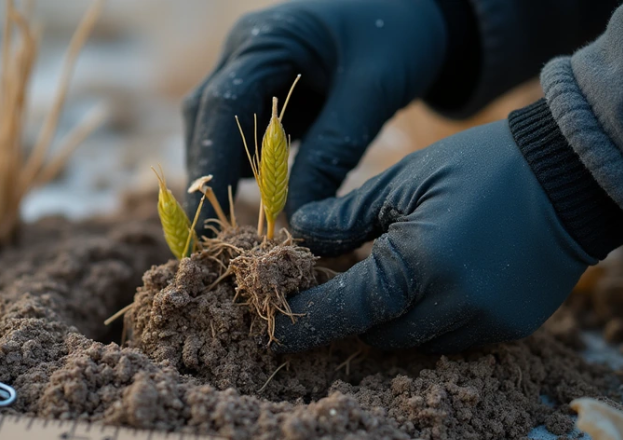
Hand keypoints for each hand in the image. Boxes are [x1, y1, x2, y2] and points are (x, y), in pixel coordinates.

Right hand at [183, 0, 448, 222]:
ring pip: (217, 128)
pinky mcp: (265, 90)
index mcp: (266, 39)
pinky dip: (247, 166)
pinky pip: (243, 132)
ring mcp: (251, 69)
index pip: (221, 106)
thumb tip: (294, 218)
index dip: (211, 164)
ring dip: (224, 172)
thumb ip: (333, 151)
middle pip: (205, 118)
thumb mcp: (372, 92)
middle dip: (208, 174)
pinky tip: (264, 197)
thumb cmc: (399, 37)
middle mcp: (245, 51)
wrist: (416, 11)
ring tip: (238, 223)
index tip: (208, 218)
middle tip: (212, 234)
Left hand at [274, 121, 595, 353]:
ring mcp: (485, 323)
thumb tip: (299, 232)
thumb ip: (346, 216)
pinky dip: (429, 319)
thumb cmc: (479, 166)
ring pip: (410, 342)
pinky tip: (434, 282)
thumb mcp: (403, 181)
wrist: (569, 173)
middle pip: (374, 334)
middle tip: (341, 278)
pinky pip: (450, 340)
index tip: (271, 329)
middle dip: (351, 311)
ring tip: (396, 272)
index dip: (303, 321)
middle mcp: (451, 306)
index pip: (344, 310)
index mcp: (416, 266)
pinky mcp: (508, 328)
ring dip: (391, 317)